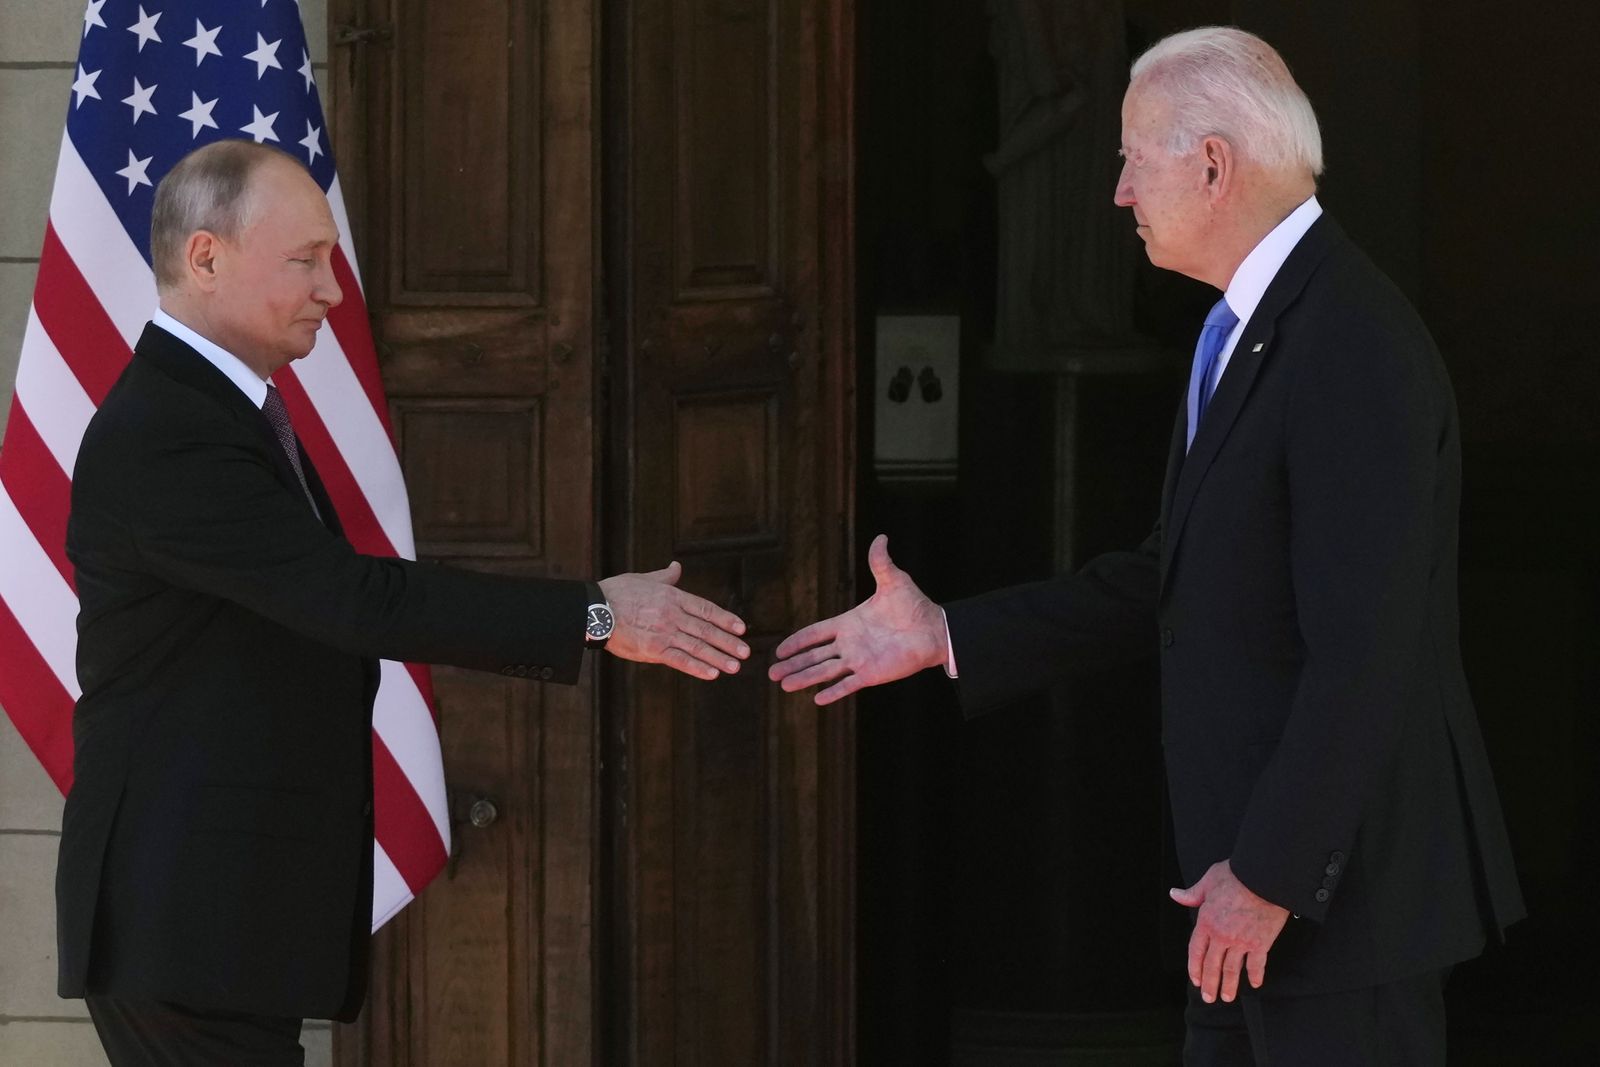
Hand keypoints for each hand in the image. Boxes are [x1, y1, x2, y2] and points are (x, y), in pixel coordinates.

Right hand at [600, 562, 748, 680]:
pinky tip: (712, 674)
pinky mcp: (653, 650)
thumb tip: (677, 566)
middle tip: (745, 652)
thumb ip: (665, 576)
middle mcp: (673, 615)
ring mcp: (664, 633)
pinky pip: (680, 660)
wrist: (595, 610)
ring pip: (697, 646)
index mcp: (673, 597)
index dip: (725, 619)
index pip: (706, 609)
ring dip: (718, 657)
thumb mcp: (645, 579)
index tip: (741, 629)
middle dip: (728, 642)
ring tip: (734, 666)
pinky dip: (697, 667)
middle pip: (706, 630)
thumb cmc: (617, 593)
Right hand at [768, 534, 946, 704]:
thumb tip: (881, 537)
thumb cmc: (914, 605)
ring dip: (804, 678)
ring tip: (784, 686)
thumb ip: (881, 563)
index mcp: (849, 623)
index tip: (778, 650)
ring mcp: (859, 660)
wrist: (934, 629)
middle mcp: (850, 644)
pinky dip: (833, 693)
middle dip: (792, 664)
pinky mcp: (872, 674)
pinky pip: (847, 685)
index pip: (816, 634)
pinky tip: (817, 699)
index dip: (797, 641)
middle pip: (814, 656)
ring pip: (824, 672)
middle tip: (771, 673)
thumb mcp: (894, 581)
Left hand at [1170, 859, 1289, 1003]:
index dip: (1195, 968)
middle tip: (1209, 998)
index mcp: (1206, 922)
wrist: (1264, 879)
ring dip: (1229, 985)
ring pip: (1232, 969)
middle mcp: (1222, 936)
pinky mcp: (1261, 944)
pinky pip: (1256, 964)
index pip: (1196, 951)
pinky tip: (1254, 984)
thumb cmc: (1236, 876)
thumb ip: (1192, 893)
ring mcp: (1241, 942)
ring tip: (1226, 997)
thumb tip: (1175, 894)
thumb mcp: (1209, 881)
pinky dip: (1255, 975)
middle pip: (1212, 965)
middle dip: (1209, 983)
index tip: (1195, 980)